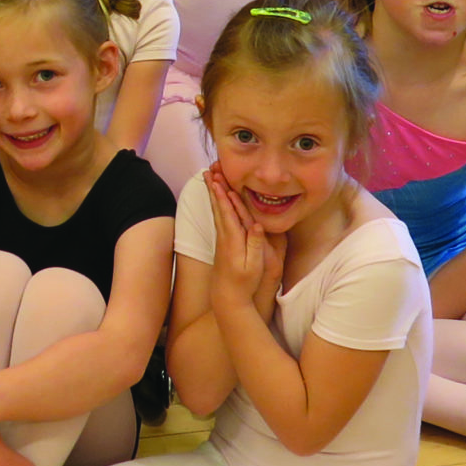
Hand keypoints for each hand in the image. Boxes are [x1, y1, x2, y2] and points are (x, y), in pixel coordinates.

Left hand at [203, 167, 283, 316]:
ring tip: (210, 176)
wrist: (228, 297)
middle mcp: (224, 236)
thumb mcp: (254, 266)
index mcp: (233, 240)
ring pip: (217, 210)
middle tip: (210, 168)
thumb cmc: (244, 283)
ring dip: (213, 192)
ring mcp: (222, 238)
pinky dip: (216, 203)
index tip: (218, 178)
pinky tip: (215, 197)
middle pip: (218, 206)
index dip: (222, 194)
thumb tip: (256, 224)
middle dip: (214, 186)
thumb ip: (255, 244)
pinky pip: (219, 216)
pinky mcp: (223, 241)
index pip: (227, 212)